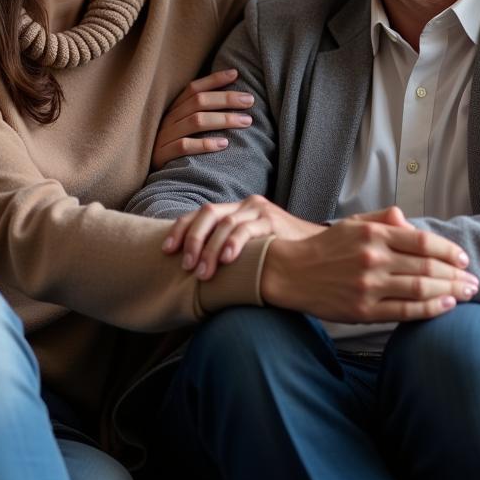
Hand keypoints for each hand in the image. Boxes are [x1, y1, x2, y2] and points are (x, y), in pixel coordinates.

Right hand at [152, 69, 255, 169]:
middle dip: (226, 99)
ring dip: (223, 119)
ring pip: (196, 121)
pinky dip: (205, 144)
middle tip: (250, 101)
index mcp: (173, 109)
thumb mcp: (184, 127)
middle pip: (198, 102)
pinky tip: (224, 144)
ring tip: (245, 121)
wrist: (154, 177)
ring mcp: (164, 137)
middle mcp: (168, 119)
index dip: (214, 80)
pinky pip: (185, 146)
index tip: (236, 74)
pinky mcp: (163, 156)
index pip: (193, 88)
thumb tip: (234, 97)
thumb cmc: (176, 148)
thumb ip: (201, 112)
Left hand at [162, 196, 322, 279]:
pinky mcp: (272, 219)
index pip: (199, 214)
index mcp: (233, 210)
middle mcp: (243, 205)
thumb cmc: (274, 257)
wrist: (313, 255)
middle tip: (186, 266)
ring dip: (210, 249)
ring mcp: (258, 210)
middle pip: (208, 213)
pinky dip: (234, 244)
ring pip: (225, 222)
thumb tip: (192, 272)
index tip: (166, 252)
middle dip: (192, 239)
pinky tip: (226, 260)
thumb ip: (225, 253)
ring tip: (202, 273)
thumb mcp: (247, 252)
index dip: (180, 231)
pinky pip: (247, 229)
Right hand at [260, 209, 478, 322]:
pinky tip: (446, 307)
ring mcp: (369, 286)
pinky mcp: (363, 310)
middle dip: (456, 275)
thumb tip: (409, 222)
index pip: (422, 242)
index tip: (463, 259)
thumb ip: (383, 221)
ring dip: (450, 292)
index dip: (448, 251)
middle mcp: (374, 259)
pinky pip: (404, 312)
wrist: (292, 272)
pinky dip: (429, 310)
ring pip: (420, 290)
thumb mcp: (353, 224)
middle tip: (474, 282)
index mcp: (374, 235)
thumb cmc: (327, 248)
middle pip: (427, 268)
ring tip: (467, 294)